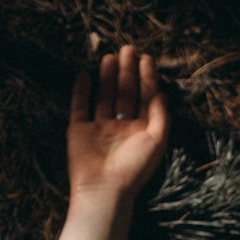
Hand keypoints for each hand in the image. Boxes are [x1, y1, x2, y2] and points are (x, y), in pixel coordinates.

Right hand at [67, 45, 168, 202]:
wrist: (104, 190)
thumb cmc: (134, 168)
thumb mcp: (156, 140)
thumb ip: (160, 115)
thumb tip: (160, 92)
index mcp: (140, 131)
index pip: (145, 99)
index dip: (147, 78)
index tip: (146, 58)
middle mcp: (120, 129)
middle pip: (125, 94)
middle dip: (128, 72)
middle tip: (128, 49)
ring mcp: (99, 130)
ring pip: (104, 97)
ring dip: (107, 77)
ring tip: (110, 56)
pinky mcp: (79, 132)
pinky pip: (80, 107)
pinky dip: (81, 91)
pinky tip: (84, 75)